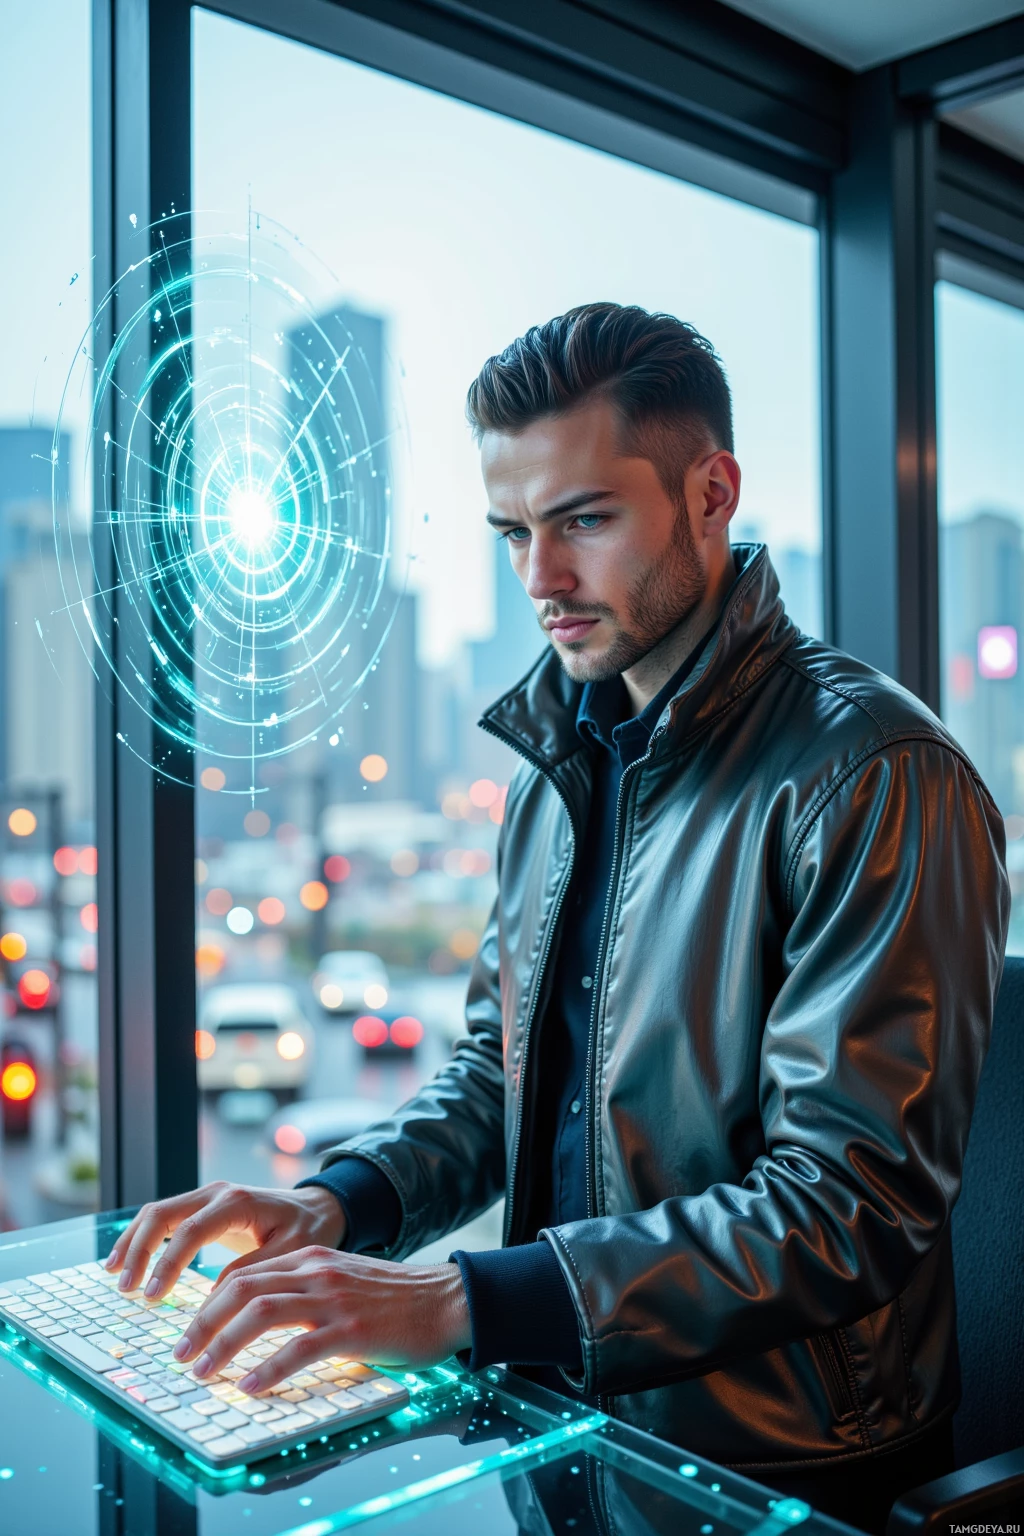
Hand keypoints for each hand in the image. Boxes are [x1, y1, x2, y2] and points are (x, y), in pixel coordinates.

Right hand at [104, 1181, 346, 1298]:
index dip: (168, 1263)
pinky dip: (142, 1237)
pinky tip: (127, 1261)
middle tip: (127, 1289)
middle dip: (139, 1250)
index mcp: (237, 1202)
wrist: (317, 1207)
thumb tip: (214, 1295)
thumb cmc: (308, 1230)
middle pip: (162, 1213)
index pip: (191, 1230)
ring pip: (157, 1212)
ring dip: (133, 1242)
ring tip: (116, 1276)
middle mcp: (216, 1192)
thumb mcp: (291, 1252)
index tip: (152, 1296)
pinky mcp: (203, 1206)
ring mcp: (207, 1196)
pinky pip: (165, 1217)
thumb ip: (254, 1269)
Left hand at [172, 1246, 471, 1390]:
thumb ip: (305, 1290)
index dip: (208, 1303)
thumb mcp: (343, 1280)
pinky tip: (250, 1386)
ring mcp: (333, 1299)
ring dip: (223, 1344)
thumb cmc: (394, 1298)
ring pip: (260, 1313)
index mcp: (310, 1258)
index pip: (243, 1273)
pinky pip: (298, 1349)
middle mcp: (316, 1272)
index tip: (189, 1331)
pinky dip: (268, 1369)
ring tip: (203, 1371)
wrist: (446, 1299)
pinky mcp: (351, 1330)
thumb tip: (261, 1319)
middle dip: (202, 1323)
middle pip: (241, 1288)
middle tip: (181, 1354)